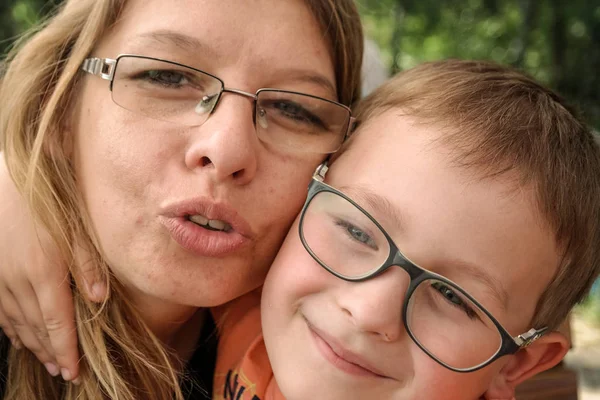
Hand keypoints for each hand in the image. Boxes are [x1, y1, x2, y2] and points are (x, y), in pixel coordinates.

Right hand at [0, 154, 105, 380]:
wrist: (5, 178)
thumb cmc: (47, 199)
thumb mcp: (75, 226)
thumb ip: (88, 263)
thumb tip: (98, 298)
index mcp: (44, 270)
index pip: (57, 322)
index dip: (66, 350)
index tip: (74, 371)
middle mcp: (17, 280)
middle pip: (36, 327)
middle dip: (51, 352)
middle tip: (65, 372)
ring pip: (15, 322)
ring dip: (32, 343)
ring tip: (47, 360)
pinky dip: (11, 327)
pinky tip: (20, 336)